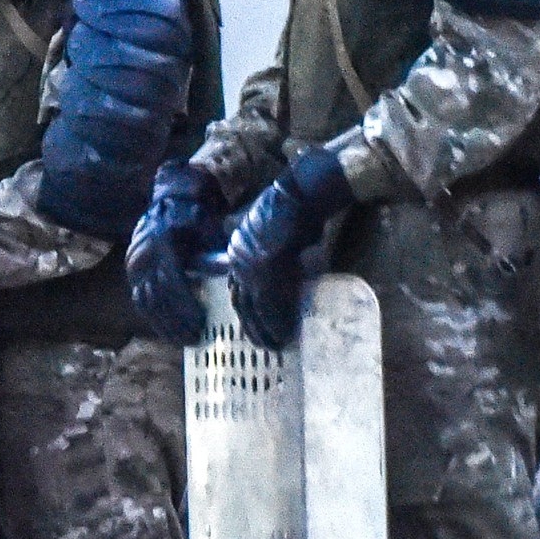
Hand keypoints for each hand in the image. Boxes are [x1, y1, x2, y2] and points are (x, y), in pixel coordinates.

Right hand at [127, 163, 221, 343]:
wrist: (170, 198)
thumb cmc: (193, 217)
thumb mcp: (206, 231)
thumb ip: (213, 253)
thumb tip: (230, 270)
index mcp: (160, 244)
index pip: (170, 283)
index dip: (184, 306)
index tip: (201, 322)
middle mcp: (142, 256)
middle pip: (157, 297)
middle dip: (177, 321)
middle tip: (195, 336)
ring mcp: (133, 265)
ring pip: (147, 303)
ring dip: (165, 324)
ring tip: (185, 338)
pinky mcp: (131, 272)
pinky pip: (141, 301)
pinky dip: (156, 319)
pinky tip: (171, 331)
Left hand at [221, 148, 354, 349]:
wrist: (302, 193)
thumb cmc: (296, 214)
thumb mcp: (276, 240)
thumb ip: (273, 262)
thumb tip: (281, 284)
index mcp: (238, 251)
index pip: (236, 290)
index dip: (244, 312)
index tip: (252, 329)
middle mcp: (240, 258)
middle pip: (241, 301)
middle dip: (252, 326)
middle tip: (264, 345)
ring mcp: (252, 262)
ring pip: (255, 305)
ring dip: (265, 328)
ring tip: (276, 345)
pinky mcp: (269, 265)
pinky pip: (271, 300)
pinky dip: (278, 318)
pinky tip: (284, 332)